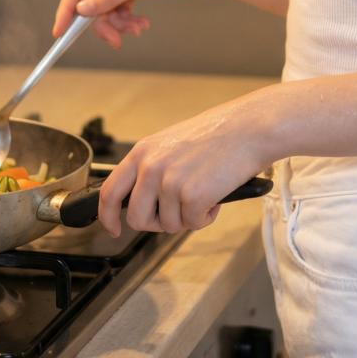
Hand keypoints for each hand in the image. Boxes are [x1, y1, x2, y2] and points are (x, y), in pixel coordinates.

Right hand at [52, 0, 223, 48]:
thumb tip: (81, 9)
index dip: (67, 8)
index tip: (60, 31)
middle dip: (103, 21)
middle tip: (116, 40)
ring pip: (105, 5)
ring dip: (119, 22)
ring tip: (139, 29)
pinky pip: (119, 5)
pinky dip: (127, 18)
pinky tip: (142, 24)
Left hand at [97, 96, 269, 235]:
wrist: (249, 128)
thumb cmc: (219, 134)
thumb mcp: (173, 143)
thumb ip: (153, 168)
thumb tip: (146, 201)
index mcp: (143, 152)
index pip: (109, 191)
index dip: (107, 216)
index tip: (113, 229)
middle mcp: (151, 167)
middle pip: (137, 218)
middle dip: (157, 223)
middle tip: (179, 212)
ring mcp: (169, 183)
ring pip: (168, 225)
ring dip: (188, 217)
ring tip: (205, 193)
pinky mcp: (191, 196)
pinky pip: (192, 224)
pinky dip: (206, 216)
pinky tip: (216, 195)